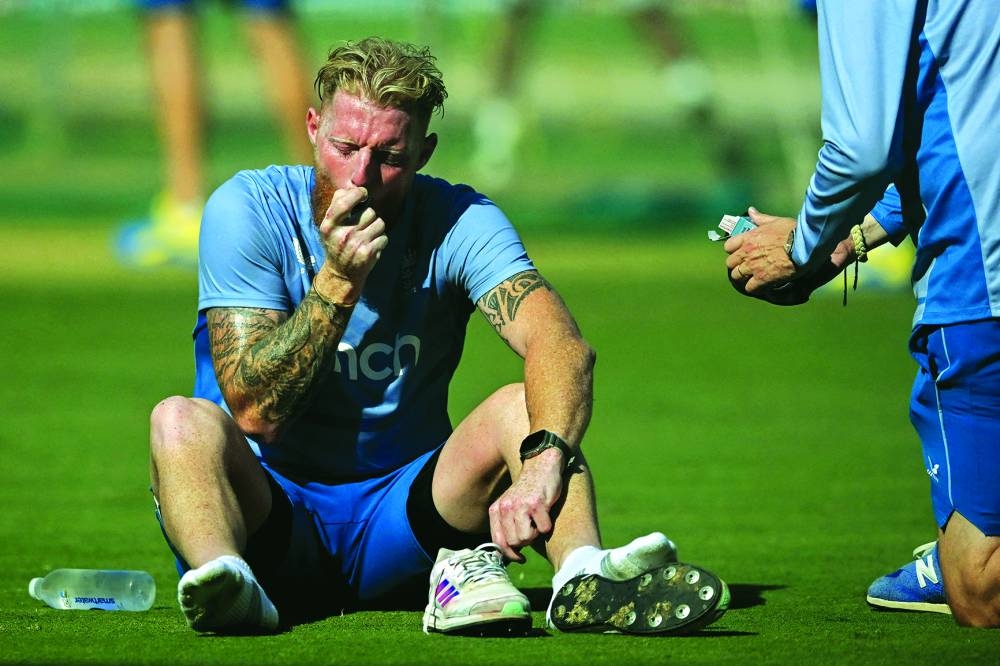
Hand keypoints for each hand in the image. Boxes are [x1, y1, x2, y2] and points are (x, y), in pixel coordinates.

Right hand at [317, 187, 388, 287]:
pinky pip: (384, 238)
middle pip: (369, 212)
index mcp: (329, 225)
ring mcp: (356, 244)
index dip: (358, 194)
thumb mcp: (329, 226)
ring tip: (368, 237)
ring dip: (377, 229)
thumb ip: (337, 205)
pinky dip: (381, 242)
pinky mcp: (368, 253)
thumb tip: (352, 187)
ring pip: (380, 223)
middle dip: (370, 217)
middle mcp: (342, 234)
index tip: (363, 195)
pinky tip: (371, 247)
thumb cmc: (337, 244)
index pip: (345, 201)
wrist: (341, 274)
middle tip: (363, 227)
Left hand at [487, 448, 564, 561]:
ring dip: (536, 534)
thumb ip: (506, 526)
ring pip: (527, 537)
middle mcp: (506, 507)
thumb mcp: (510, 505)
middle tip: (532, 529)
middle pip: (514, 542)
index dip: (509, 553)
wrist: (541, 465)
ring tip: (537, 520)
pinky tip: (546, 513)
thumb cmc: (528, 491)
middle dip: (526, 541)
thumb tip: (507, 554)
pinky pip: (543, 529)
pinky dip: (547, 526)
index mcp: (496, 510)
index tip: (520, 557)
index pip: (498, 541)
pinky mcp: (537, 503)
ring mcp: (521, 505)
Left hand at [724, 212, 858, 305]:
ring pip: (737, 277)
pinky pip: (749, 288)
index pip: (728, 246)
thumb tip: (751, 211)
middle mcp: (747, 252)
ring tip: (751, 278)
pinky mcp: (762, 279)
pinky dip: (754, 288)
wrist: (805, 246)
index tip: (740, 253)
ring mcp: (753, 266)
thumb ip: (761, 218)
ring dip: (743, 278)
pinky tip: (761, 286)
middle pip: (730, 263)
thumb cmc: (793, 231)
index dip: (733, 251)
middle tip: (745, 267)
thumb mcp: (775, 221)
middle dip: (736, 266)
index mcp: (748, 237)